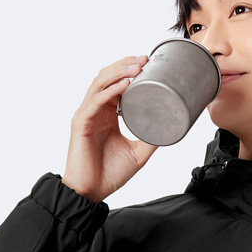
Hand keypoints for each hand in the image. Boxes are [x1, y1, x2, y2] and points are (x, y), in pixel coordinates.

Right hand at [61, 54, 159, 203]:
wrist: (91, 193)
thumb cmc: (109, 173)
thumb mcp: (137, 153)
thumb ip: (151, 139)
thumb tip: (171, 129)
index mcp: (106, 114)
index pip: (115, 83)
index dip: (129, 70)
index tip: (148, 63)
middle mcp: (95, 110)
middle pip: (107, 77)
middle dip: (125, 64)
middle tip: (145, 58)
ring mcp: (86, 115)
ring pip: (100, 84)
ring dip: (119, 72)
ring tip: (137, 66)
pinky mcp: (81, 123)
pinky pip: (95, 101)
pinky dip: (109, 90)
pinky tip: (123, 84)